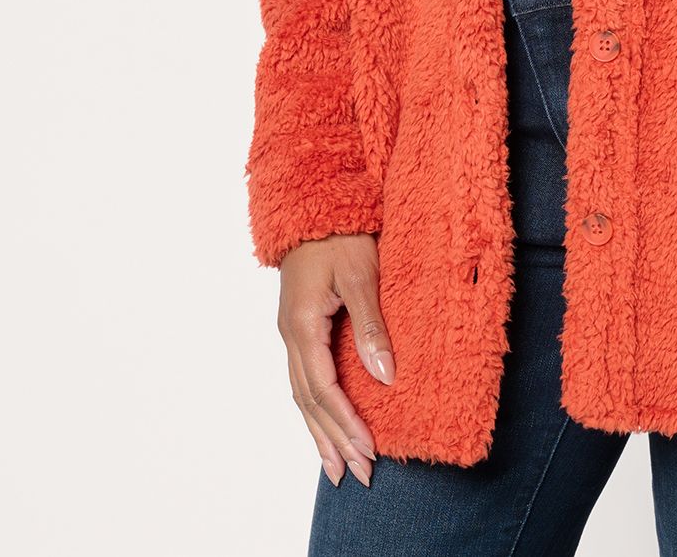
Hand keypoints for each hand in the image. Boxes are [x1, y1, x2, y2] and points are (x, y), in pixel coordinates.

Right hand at [278, 232, 394, 487]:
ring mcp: (291, 332)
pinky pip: (303, 379)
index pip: (325, 389)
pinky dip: (314, 409)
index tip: (369, 450)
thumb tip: (385, 376)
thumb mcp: (360, 275)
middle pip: (309, 402)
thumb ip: (371, 326)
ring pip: (302, 395)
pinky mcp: (299, 326)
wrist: (314, 202)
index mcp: (303, 325)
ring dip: (320, 432)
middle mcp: (291, 335)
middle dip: (333, 440)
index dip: (347, 423)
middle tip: (357, 475)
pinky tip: (323, 424)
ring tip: (335, 469)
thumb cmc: (340, 233)